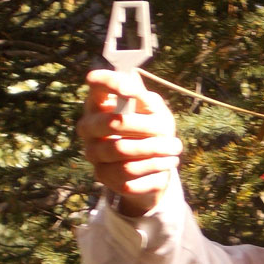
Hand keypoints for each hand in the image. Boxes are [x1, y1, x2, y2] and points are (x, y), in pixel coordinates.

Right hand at [77, 70, 182, 215]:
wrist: (156, 166)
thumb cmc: (152, 130)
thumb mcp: (154, 110)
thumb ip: (144, 98)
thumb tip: (132, 90)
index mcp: (99, 104)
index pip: (97, 87)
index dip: (111, 84)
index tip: (131, 91)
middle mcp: (89, 129)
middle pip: (113, 124)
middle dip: (146, 127)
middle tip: (167, 130)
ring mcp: (94, 155)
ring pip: (122, 152)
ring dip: (155, 150)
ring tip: (174, 148)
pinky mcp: (105, 178)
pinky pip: (131, 174)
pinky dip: (155, 168)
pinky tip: (168, 162)